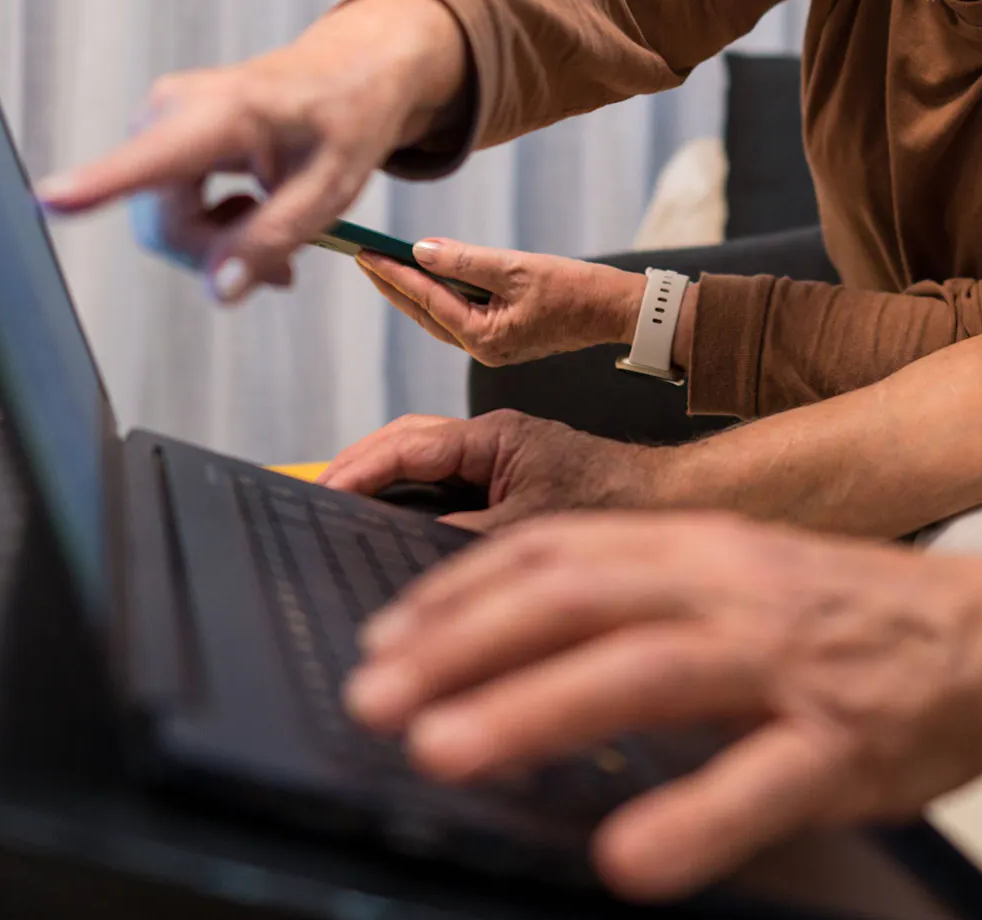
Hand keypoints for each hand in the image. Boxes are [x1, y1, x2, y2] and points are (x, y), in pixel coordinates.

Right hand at [35, 0, 467, 302]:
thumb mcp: (330, 188)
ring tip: (277, 236)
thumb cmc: (345, 121)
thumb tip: (219, 291)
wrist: (348, 71)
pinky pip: (163, 208)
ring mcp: (156, 122)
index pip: (155, 158)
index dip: (98, 184)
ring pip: (161, 223)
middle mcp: (173, 110)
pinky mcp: (155, 137)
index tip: (48, 199)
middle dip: (217, 256)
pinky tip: (251, 214)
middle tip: (283, 268)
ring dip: (217, 244)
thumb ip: (272, 239)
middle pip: (163, 223)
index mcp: (227, 113)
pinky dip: (208, 227)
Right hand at [319, 408, 664, 528]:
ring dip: (381, 481)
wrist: (668, 501)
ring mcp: (498, 458)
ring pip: (422, 461)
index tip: (318, 491)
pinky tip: (389, 526)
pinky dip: (410, 497)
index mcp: (494, 435)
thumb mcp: (530, 527)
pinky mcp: (506, 479)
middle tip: (313, 500)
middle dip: (358, 468)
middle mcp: (491, 438)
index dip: (358, 469)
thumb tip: (399, 547)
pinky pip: (444, 482)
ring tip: (337, 511)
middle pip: (405, 443)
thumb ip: (462, 536)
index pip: (407, 444)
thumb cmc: (613, 502)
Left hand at [344, 513, 981, 899]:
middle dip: (465, 643)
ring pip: (645, 671)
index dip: (463, 590)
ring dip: (536, 707)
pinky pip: (760, 782)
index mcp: (706, 550)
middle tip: (375, 694)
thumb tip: (525, 639)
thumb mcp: (743, 580)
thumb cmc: (856, 619)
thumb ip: (649, 600)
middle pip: (579, 597)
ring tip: (447, 749)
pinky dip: (689, 820)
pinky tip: (626, 859)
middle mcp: (735, 590)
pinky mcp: (843, 742)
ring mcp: (788, 664)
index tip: (389, 633)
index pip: (560, 550)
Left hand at [352, 240, 648, 365]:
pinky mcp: (503, 338)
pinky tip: (426, 280)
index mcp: (484, 337)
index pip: (427, 299)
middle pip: (425, 314)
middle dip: (393, 284)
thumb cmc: (575, 289)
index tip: (365, 251)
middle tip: (362, 256)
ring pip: (439, 317)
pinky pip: (458, 316)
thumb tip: (421, 250)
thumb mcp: (517, 267)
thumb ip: (466, 260)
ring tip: (384, 265)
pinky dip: (439, 297)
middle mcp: (482, 349)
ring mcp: (492, 347)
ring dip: (412, 291)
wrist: (616, 310)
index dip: (394, 273)